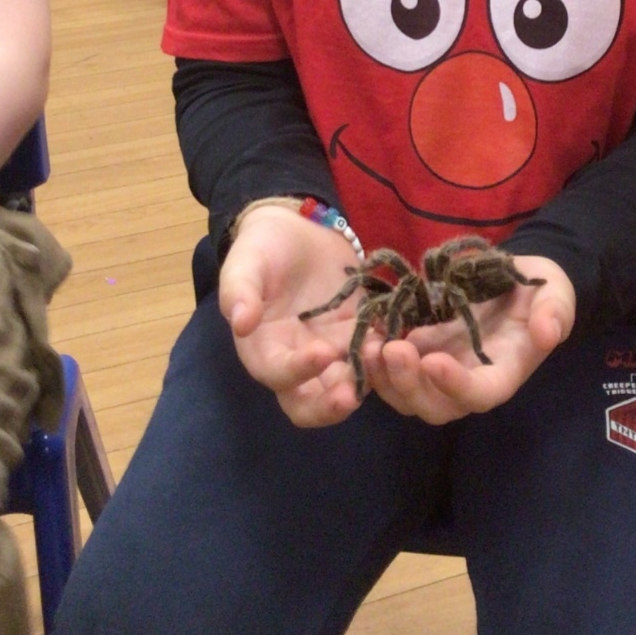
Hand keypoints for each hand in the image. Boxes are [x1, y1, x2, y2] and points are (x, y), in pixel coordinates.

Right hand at [218, 205, 368, 427]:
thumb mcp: (245, 263)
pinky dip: (383, 355)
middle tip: (352, 393)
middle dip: (330, 406)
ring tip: (379, 354)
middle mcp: (297, 361)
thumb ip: (240, 292)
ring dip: (364, 380)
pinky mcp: (357, 334)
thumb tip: (240, 323)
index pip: (278, 375)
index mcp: (264, 350)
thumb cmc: (263, 248)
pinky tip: (395, 340)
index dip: (298, 371)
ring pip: (347, 386)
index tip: (322, 352)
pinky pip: (373, 356)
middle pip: (311, 405)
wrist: (297, 229)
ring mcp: (331, 351)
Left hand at [361, 254, 574, 423]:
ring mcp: (440, 368)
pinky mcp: (419, 350)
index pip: (480, 394)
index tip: (434, 361)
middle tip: (391, 350)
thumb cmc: (542, 289)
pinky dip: (374, 359)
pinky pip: (391, 369)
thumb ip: (556, 313)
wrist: (517, 277)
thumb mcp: (557, 293)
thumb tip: (548, 332)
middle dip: (409, 386)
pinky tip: (364, 331)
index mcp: (504, 373)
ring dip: (384, 377)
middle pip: (435, 406)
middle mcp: (468, 380)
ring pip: (406, 395)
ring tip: (370, 342)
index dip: (456, 385)